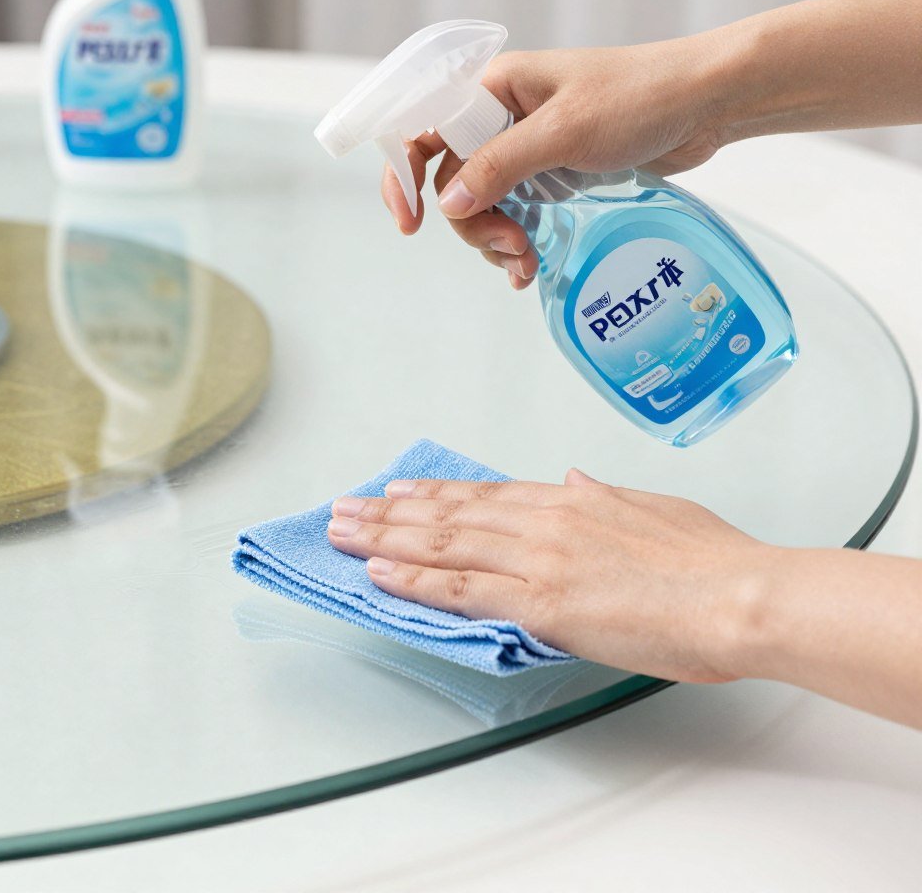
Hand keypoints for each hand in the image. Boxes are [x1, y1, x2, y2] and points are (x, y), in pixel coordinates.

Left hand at [327, 470, 777, 683]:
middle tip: (346, 506)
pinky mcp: (541, 603)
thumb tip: (572, 478)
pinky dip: (414, 579)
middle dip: (391, 511)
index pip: (485, 494)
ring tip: (342, 532)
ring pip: (442, 544)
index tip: (400, 489)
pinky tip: (378, 573)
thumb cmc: (711, 557)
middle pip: (450, 514)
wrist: (738, 595)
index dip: (435, 493)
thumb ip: (605, 494)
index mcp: (571, 500)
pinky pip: (460, 588)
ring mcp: (537, 560)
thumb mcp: (654, 507)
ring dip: (385, 538)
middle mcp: (544, 521)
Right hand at [381, 33, 727, 288]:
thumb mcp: (564, 132)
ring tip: (529, 262)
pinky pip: (514, 215)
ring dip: (496, 242)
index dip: (404, 176)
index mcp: (491, 89)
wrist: (705, 104)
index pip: (423, 131)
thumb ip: (500, 165)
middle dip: (474, 224)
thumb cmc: (640, 98)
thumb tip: (447, 203)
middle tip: (514, 248)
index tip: (410, 225)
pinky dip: (515, 244)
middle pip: (453, 183)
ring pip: (482, 206)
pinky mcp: (551, 175)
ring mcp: (526, 150)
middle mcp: (500, 118)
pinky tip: (528, 267)